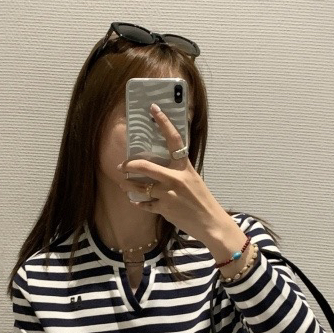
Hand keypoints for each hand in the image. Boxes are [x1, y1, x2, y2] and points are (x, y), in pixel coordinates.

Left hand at [119, 103, 225, 243]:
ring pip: (140, 186)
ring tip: (124, 184)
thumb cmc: (202, 200)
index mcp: (185, 167)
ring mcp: (168, 194)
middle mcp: (175, 178)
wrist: (211, 223)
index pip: (174, 139)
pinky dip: (139, 202)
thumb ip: (178, 171)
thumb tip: (161, 165)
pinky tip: (135, 201)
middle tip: (122, 165)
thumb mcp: (193, 180)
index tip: (154, 109)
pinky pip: (145, 204)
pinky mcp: (164, 208)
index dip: (164, 122)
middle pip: (146, 166)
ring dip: (129, 185)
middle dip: (130, 165)